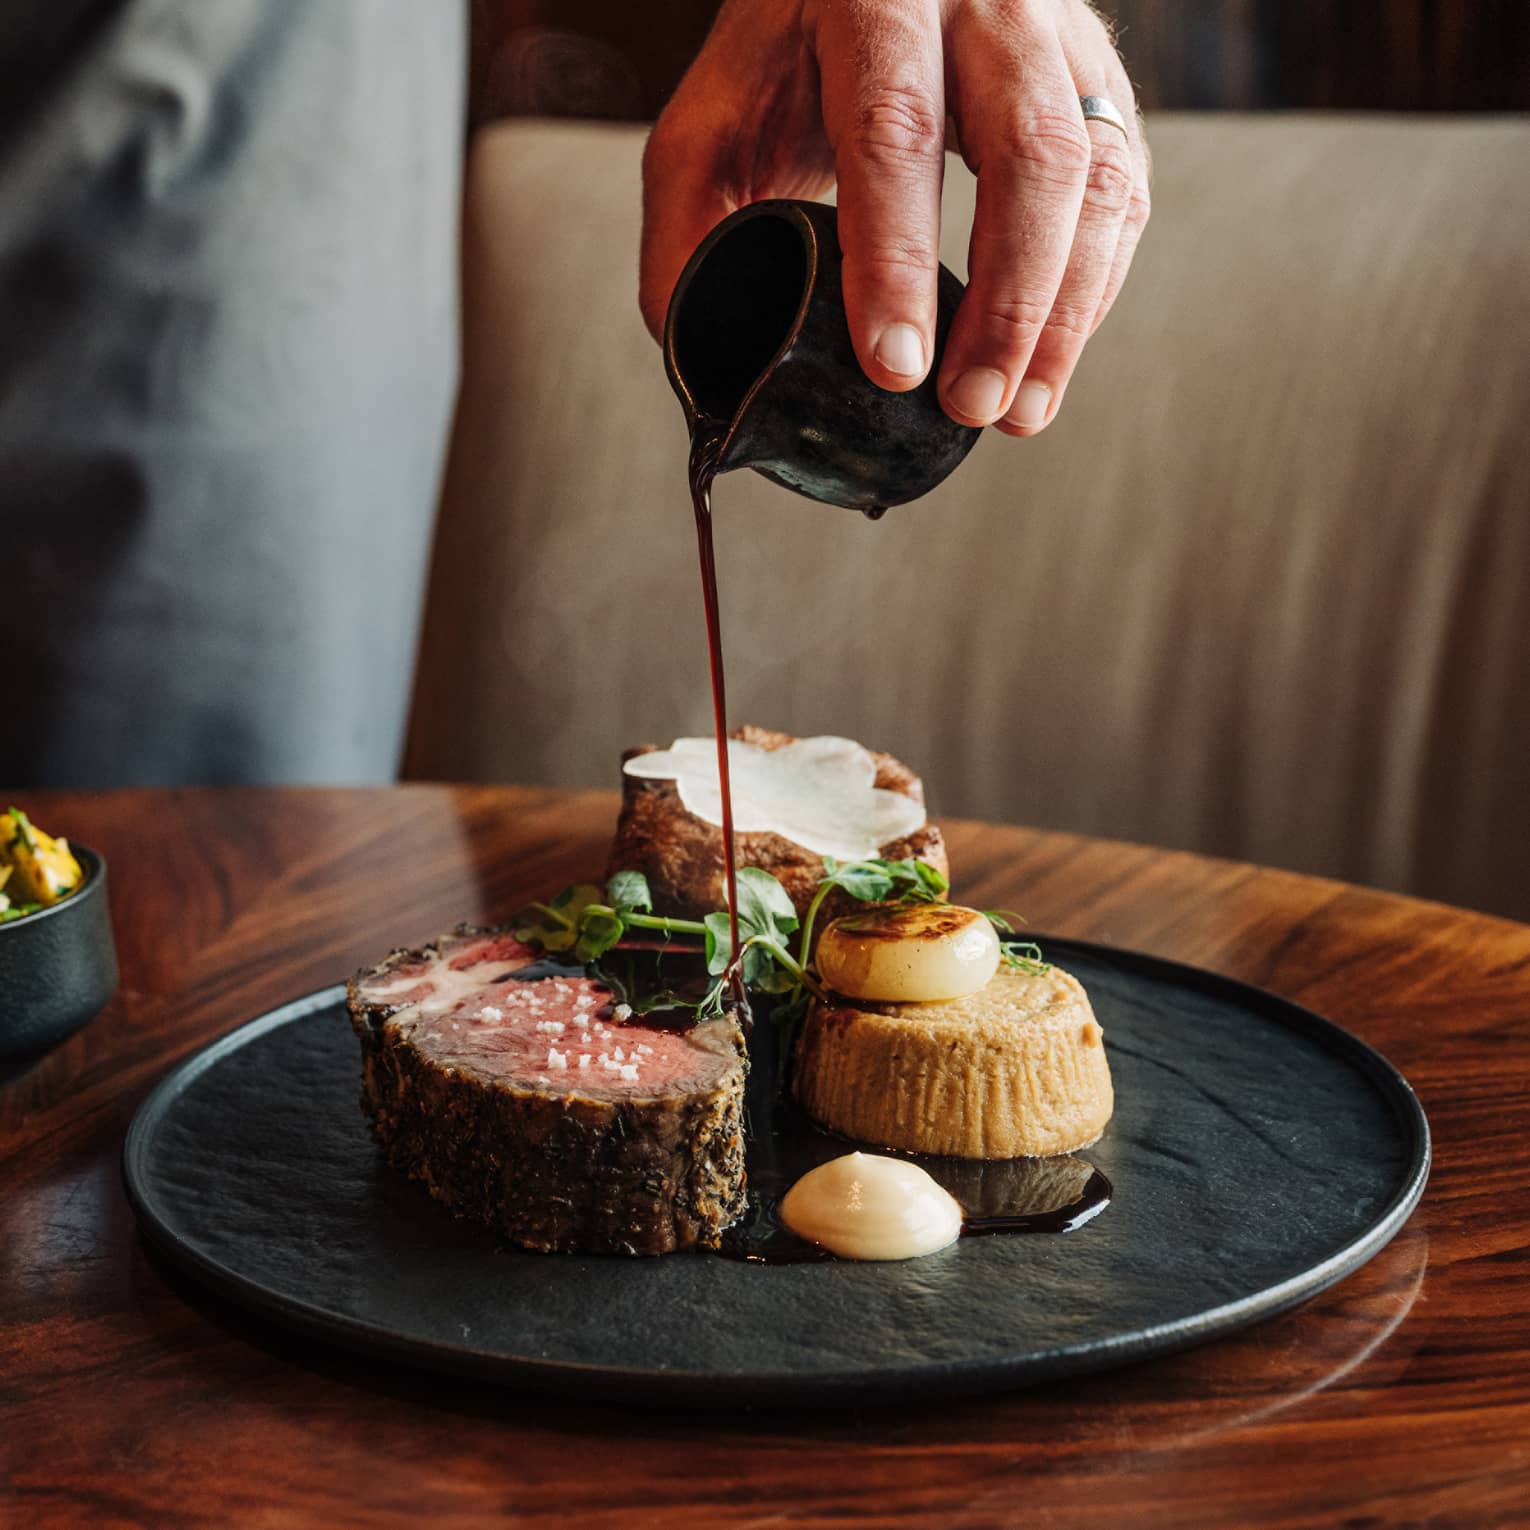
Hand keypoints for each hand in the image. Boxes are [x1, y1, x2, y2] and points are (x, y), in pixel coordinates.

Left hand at [640, 0, 1148, 435]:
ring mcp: (1055, 37)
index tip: (895, 368)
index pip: (895, 130)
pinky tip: (1053, 354)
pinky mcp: (1096, 81)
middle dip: (1005, 302)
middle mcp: (984, 1)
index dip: (897, 260)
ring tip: (1019, 410)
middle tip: (970, 405)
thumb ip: (690, 229)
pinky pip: (1121, 188)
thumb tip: (700, 355)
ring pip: (1094, 174)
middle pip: (1025, 152)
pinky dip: (1093, 285)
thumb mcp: (711, 120)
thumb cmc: (786, 53)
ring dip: (1063, 310)